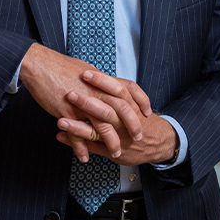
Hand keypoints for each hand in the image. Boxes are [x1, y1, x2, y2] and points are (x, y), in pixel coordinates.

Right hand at [19, 44, 149, 159]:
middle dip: (132, 126)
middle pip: (122, 110)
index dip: (141, 101)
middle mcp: (95, 91)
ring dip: (111, 142)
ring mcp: (82, 103)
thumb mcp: (84, 68)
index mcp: (101, 80)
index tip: (146, 112)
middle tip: (136, 138)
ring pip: (103, 126)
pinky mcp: (67, 112)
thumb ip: (97, 78)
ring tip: (116, 153)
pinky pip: (77, 134)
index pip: (129, 89)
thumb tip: (105, 81)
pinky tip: (85, 156)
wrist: (38, 66)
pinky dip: (81, 148)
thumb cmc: (58, 66)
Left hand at [54, 71, 176, 165]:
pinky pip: (92, 147)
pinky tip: (60, 136)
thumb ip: (114, 89)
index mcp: (130, 105)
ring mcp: (117, 137)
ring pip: (97, 131)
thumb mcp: (133, 101)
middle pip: (107, 110)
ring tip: (60, 120)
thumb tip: (92, 69)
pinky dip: (75, 142)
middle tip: (70, 94)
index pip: (118, 90)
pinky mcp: (111, 150)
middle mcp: (124, 121)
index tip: (85, 72)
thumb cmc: (143, 119)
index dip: (102, 81)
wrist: (159, 143)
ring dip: (77, 126)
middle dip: (88, 102)